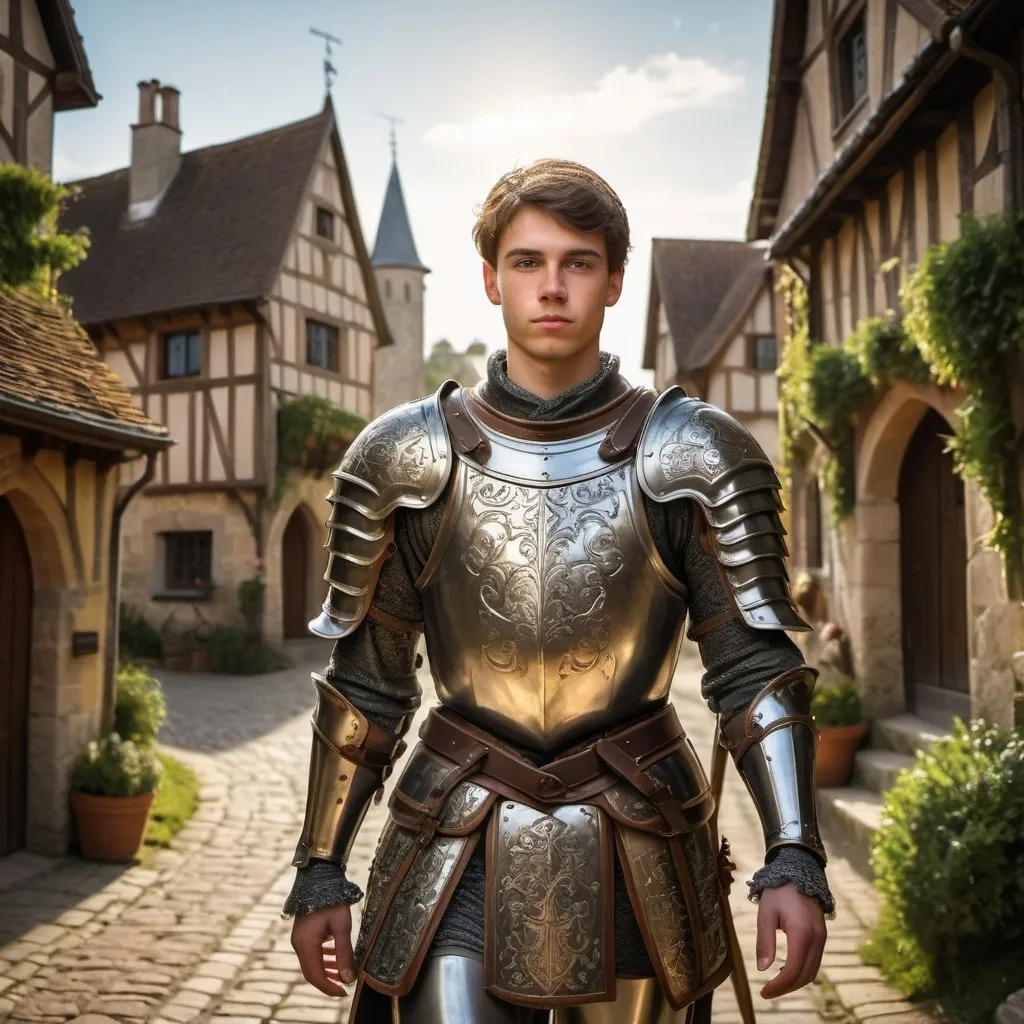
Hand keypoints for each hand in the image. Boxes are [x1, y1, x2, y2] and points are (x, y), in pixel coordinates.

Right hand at [290, 903, 355, 996]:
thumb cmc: (332, 900)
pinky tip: (333, 956)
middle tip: (344, 986)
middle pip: (311, 972)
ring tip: (342, 972)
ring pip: (310, 963)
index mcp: (306, 944)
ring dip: (325, 970)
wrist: (319, 878)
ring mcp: (298, 938)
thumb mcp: (342, 926)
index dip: (329, 987)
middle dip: (327, 981)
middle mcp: (298, 944)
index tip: (344, 992)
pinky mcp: (302, 933)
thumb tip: (348, 978)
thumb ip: (344, 953)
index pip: (315, 975)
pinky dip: (322, 958)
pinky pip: (310, 953)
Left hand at [754, 882, 826, 998]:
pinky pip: (815, 961)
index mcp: (802, 933)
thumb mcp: (766, 912)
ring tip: (776, 984)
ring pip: (812, 971)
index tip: (764, 992)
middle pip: (805, 975)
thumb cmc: (779, 890)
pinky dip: (802, 971)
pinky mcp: (822, 935)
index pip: (793, 971)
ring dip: (795, 982)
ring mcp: (822, 937)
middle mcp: (817, 939)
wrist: (798, 869)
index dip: (779, 986)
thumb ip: (765, 941)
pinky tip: (787, 971)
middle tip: (767, 992)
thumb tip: (762, 969)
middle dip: (786, 988)